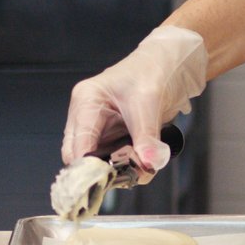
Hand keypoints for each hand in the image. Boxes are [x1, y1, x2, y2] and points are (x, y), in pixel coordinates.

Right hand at [62, 25, 207, 175]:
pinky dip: (126, 165)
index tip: (106, 181)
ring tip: (141, 168)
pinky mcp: (111, 134)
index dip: (88, 167)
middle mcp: (86, 116)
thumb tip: (149, 164)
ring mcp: (97, 127)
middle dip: (103, 171)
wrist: (168, 63)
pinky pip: (113, 158)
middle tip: (129, 176)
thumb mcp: (149, 103)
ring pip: (97, 160)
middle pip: (80, 157)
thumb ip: (147, 136)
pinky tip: (143, 162)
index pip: (77, 145)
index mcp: (86, 101)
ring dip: (117, 170)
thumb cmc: (151, 71)